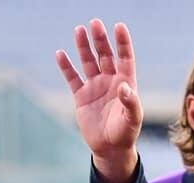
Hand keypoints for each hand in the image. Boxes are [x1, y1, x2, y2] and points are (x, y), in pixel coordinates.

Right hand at [56, 19, 141, 182]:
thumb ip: (131, 102)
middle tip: (95, 23)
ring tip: (79, 30)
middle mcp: (110, 81)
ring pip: (88, 62)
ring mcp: (95, 87)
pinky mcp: (81, 96)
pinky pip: (72, 77)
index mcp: (126, 83)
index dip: (122, 42)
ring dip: (83, 47)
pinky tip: (61, 54)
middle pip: (105, 55)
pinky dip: (66, 66)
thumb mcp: (132, 119)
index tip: (119, 26)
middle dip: (100, 39)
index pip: (125, 57)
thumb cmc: (126, 133)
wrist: (110, 148)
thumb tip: (125, 87)